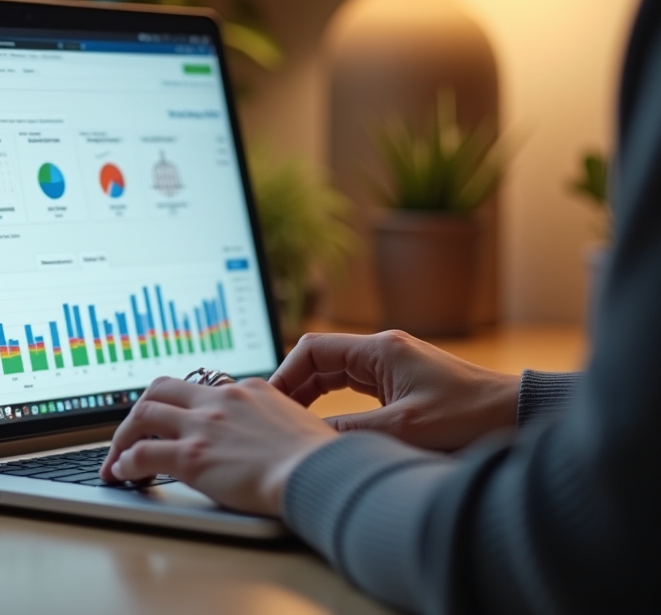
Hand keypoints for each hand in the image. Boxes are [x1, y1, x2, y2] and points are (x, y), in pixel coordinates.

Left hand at [99, 376, 336, 515]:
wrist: (319, 473)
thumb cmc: (320, 459)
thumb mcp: (299, 423)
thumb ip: (276, 421)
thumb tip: (275, 437)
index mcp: (248, 389)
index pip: (200, 388)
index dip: (179, 405)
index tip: (171, 418)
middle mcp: (220, 400)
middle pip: (161, 389)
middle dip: (140, 410)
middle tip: (132, 433)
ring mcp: (203, 426)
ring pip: (143, 414)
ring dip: (123, 436)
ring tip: (117, 458)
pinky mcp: (191, 456)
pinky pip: (143, 454)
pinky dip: (126, 463)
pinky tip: (123, 474)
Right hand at [270, 330, 520, 450]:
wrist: (519, 417)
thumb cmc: (470, 418)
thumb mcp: (402, 430)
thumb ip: (348, 433)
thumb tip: (306, 440)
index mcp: (379, 350)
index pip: (312, 349)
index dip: (285, 374)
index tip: (270, 402)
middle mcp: (383, 351)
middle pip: (319, 360)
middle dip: (294, 386)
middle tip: (275, 417)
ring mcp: (393, 365)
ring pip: (335, 374)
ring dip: (311, 395)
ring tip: (292, 422)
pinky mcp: (403, 383)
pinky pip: (353, 386)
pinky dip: (333, 402)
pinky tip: (325, 425)